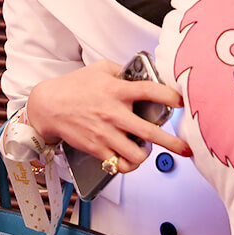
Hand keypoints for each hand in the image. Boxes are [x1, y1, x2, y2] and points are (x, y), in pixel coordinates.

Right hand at [27, 60, 191, 172]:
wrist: (47, 106)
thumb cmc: (74, 86)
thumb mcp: (99, 69)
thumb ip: (122, 70)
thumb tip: (142, 72)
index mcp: (117, 91)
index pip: (150, 92)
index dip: (170, 97)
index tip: (181, 103)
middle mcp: (114, 114)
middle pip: (151, 133)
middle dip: (173, 143)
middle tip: (186, 148)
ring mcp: (106, 133)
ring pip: (137, 155)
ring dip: (146, 154)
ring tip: (145, 149)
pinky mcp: (97, 148)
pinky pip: (120, 165)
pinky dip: (128, 165)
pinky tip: (129, 159)